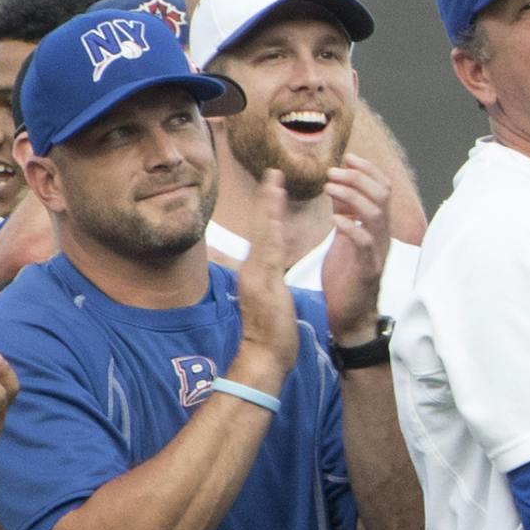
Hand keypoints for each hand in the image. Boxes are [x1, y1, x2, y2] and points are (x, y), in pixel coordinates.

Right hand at [232, 171, 299, 385]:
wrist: (265, 357)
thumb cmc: (271, 334)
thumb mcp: (271, 300)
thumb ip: (268, 282)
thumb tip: (269, 270)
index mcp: (257, 272)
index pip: (264, 234)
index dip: (268, 210)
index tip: (274, 187)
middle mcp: (253, 269)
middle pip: (261, 227)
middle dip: (267, 199)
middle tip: (274, 172)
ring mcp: (257, 275)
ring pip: (264, 234)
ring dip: (269, 206)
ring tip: (275, 182)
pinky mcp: (265, 284)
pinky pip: (270, 252)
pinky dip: (272, 231)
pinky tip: (276, 215)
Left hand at [320, 155, 392, 344]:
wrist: (349, 316)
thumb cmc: (346, 277)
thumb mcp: (343, 236)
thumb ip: (345, 212)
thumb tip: (337, 185)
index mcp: (376, 227)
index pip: (382, 188)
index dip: (367, 170)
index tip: (347, 157)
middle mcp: (381, 235)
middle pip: (382, 195)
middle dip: (359, 177)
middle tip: (333, 171)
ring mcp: (377, 252)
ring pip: (376, 214)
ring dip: (352, 195)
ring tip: (329, 187)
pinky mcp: (368, 269)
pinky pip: (365, 243)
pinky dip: (351, 227)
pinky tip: (335, 219)